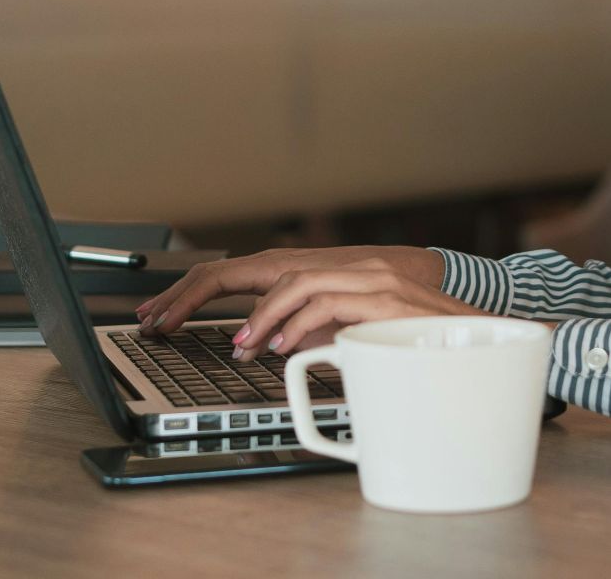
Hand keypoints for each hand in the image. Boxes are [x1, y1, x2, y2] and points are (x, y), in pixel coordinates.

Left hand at [134, 245, 443, 335]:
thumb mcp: (334, 321)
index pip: (230, 274)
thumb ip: (298, 328)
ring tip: (237, 347)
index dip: (186, 293)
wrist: (456, 299)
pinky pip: (323, 300)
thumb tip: (258, 347)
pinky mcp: (376, 290)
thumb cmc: (393, 311)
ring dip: (254, 317)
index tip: (154, 316)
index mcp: (299, 270)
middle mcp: (317, 264)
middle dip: (190, 295)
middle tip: (157, 322)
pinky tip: (282, 347)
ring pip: (283, 281)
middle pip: (238, 268)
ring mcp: (347, 273)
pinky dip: (298, 323)